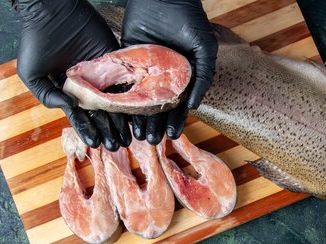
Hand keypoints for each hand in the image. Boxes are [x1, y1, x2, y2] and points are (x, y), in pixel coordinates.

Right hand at [14, 0, 130, 150]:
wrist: (50, 9)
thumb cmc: (36, 40)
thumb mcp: (32, 74)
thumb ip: (47, 96)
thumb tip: (71, 109)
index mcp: (69, 89)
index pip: (82, 115)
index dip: (88, 130)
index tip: (95, 144)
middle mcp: (88, 83)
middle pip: (102, 112)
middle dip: (108, 131)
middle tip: (116, 147)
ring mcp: (103, 71)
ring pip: (115, 100)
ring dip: (121, 121)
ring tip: (126, 138)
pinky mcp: (115, 57)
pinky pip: (125, 79)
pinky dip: (131, 97)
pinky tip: (133, 114)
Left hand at [121, 0, 217, 143]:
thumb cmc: (189, 20)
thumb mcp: (205, 49)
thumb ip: (203, 77)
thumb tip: (194, 106)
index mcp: (182, 77)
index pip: (179, 104)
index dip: (176, 120)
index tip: (172, 135)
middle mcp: (163, 77)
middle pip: (158, 106)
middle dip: (155, 124)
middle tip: (151, 140)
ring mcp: (145, 70)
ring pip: (140, 99)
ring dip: (139, 118)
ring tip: (137, 134)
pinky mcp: (127, 60)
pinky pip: (123, 83)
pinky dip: (121, 99)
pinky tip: (120, 114)